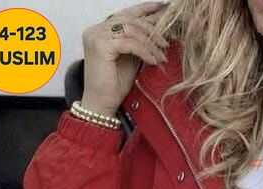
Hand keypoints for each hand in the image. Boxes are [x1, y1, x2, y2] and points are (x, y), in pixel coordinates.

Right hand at [80, 1, 170, 115]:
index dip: (144, 9)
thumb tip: (157, 33)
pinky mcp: (100, 45)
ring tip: (161, 56)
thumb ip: (138, 43)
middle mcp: (96, 30)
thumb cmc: (113, 86)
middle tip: (166, 43)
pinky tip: (153, 61)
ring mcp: (96, 36)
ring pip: (131, 30)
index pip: (125, 15)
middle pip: (129, 20)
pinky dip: (144, 51)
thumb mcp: (130, 59)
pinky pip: (130, 43)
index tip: (163, 7)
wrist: (101, 104)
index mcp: (101, 31)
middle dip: (151, 30)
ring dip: (150, 43)